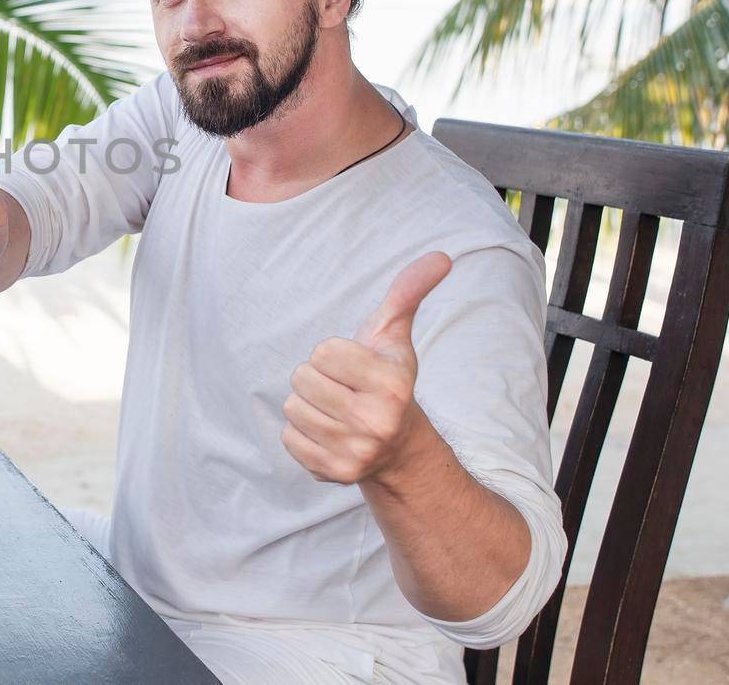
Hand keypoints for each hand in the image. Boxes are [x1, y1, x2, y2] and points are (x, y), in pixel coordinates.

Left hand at [281, 251, 451, 484]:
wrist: (396, 448)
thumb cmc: (386, 380)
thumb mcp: (395, 337)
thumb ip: (407, 294)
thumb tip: (441, 256)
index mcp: (392, 384)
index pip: (323, 351)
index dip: (333, 354)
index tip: (354, 368)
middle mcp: (376, 421)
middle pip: (302, 378)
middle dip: (317, 379)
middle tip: (343, 391)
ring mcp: (355, 451)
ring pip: (292, 407)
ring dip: (308, 405)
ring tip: (336, 411)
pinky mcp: (333, 473)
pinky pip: (288, 438)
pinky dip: (301, 434)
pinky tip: (328, 434)